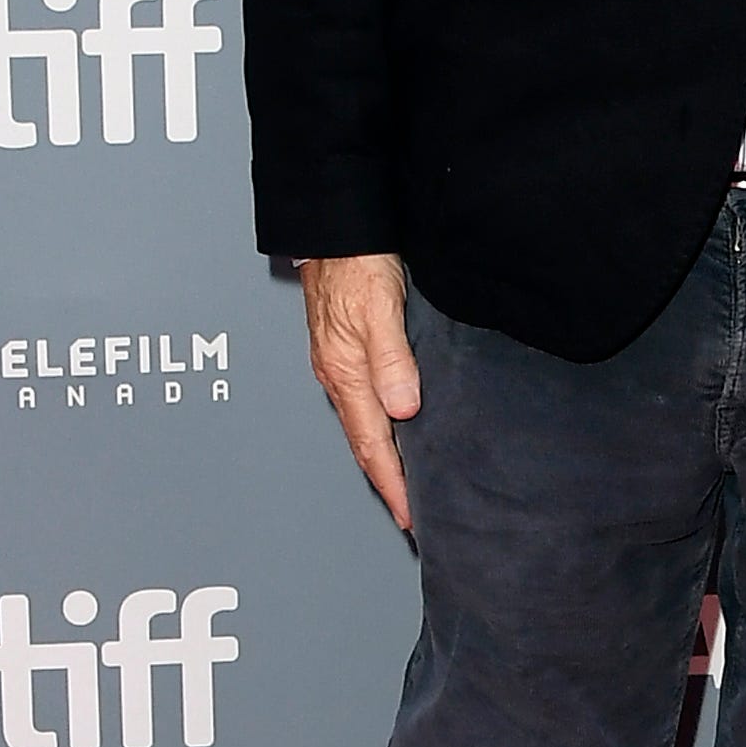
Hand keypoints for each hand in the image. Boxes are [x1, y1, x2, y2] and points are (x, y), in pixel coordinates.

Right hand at [298, 252, 421, 531]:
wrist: (334, 230)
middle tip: (411, 514)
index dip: (393, 483)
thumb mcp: (380, 307)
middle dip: (387, 482)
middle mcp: (339, 375)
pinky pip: (363, 401)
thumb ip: (391, 359)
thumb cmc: (356, 262)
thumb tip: (403, 409)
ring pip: (364, 423)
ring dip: (383, 456)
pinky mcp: (346, 349)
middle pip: (365, 443)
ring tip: (407, 481)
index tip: (410, 516)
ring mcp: (340, 364)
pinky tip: (395, 426)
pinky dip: (379, 426)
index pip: (372, 444)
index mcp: (346, 373)